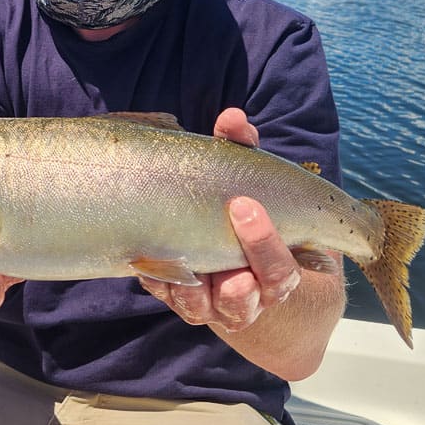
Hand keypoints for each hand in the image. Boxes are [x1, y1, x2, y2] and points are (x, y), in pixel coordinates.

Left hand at [138, 109, 302, 332]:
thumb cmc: (245, 211)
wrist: (230, 261)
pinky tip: (144, 260)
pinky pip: (169, 298)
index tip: (244, 203)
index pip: (281, 270)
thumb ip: (244, 152)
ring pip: (206, 307)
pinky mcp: (181, 302)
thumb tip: (232, 117)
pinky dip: (159, 281)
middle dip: (241, 255)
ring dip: (196, 288)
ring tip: (189, 264)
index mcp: (275, 271)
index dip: (265, 242)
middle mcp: (248, 296)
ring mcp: (213, 305)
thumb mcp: (247, 183)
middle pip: (248, 293)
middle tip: (233, 211)